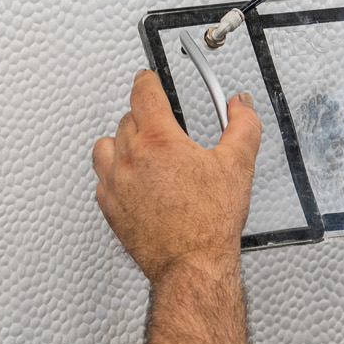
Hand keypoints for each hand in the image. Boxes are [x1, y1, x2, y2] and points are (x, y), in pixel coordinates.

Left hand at [93, 71, 260, 281]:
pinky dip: (114, 173)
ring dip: (121, 141)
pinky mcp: (109, 207)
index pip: (143, 94)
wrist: (191, 264)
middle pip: (126, 119)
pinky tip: (130, 179)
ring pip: (106, 146)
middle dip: (143, 116)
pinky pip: (101, 178)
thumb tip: (241, 106)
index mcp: (159, 141)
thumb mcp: (238, 165)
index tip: (147, 78)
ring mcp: (115, 184)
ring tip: (140, 148)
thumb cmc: (209, 223)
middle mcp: (130, 158)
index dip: (147, 81)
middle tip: (160, 122)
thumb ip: (242, 126)